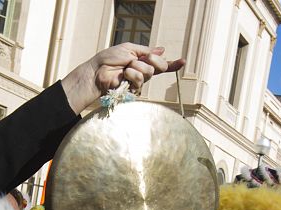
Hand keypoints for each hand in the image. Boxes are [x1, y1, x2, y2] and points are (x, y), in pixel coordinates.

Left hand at [61, 43, 184, 113]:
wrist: (97, 71)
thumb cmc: (108, 59)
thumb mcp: (128, 48)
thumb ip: (145, 50)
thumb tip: (162, 49)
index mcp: (142, 62)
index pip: (161, 65)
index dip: (172, 64)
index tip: (183, 61)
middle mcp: (143, 73)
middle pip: (159, 66)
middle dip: (151, 59)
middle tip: (138, 58)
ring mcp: (138, 82)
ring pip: (149, 72)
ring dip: (136, 67)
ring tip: (125, 68)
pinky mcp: (133, 91)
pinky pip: (140, 80)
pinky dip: (132, 74)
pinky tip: (124, 75)